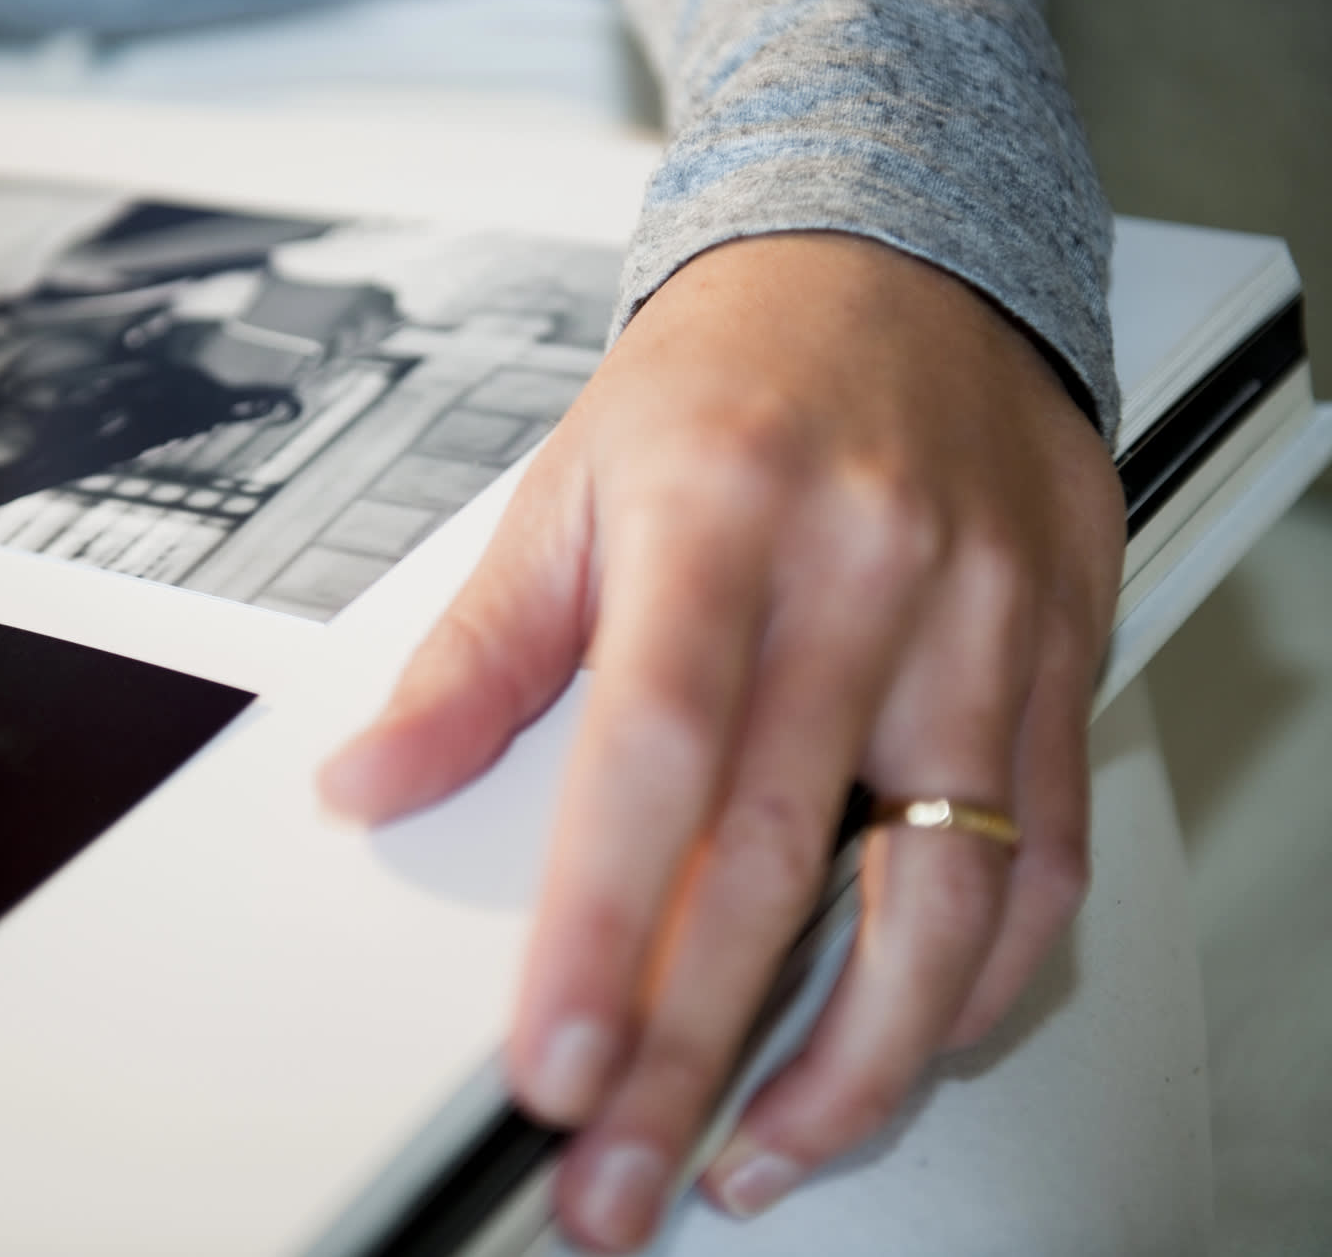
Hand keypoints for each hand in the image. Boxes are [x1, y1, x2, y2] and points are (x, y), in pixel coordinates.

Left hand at [318, 233, 1123, 1250]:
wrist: (898, 265)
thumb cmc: (727, 381)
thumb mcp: (564, 487)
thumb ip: (473, 656)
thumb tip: (370, 782)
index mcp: (718, 517)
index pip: (655, 753)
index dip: (602, 925)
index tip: (550, 1058)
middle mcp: (866, 572)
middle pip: (783, 855)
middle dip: (692, 1047)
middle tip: (619, 1173)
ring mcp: (980, 623)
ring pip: (949, 893)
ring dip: (854, 1060)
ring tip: (760, 1152)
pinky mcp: (1060, 661)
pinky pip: (1045, 861)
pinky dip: (976, 985)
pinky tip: (899, 1047)